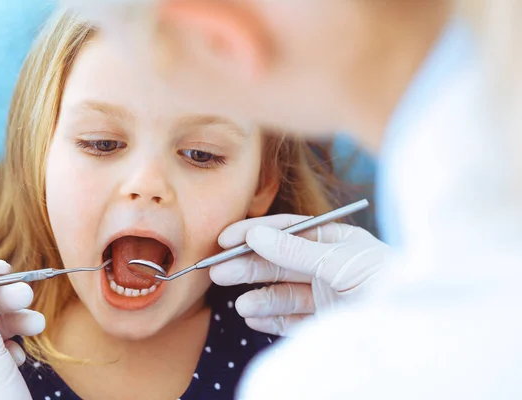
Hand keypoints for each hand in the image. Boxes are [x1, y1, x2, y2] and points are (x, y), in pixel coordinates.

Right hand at [210, 215, 392, 335]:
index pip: (286, 231)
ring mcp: (325, 295)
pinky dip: (271, 319)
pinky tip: (253, 318)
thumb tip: (255, 235)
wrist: (417, 329)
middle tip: (219, 272)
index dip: (255, 233)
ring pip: (283, 293)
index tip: (225, 239)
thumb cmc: (387, 281)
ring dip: (260, 298)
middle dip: (249, 267)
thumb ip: (295, 249)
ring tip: (241, 306)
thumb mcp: (340, 260)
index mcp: (334, 241)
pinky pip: (292, 320)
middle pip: (279, 263)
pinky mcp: (325, 324)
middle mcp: (327, 266)